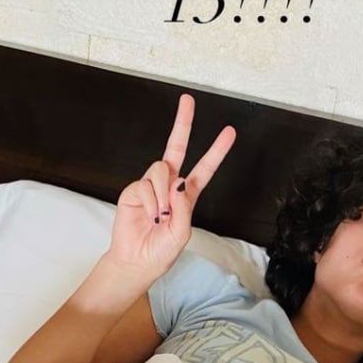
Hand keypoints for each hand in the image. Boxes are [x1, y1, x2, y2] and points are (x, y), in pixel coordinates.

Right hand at [107, 94, 235, 280]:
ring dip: (162, 195)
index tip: (229, 132)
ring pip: (160, 170)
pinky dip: (149, 203)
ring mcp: (150, 186)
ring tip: (159, 216)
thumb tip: (179, 181)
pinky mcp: (133, 190)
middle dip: (183, 123)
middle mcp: (169, 185)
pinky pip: (144, 186)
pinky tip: (148, 216)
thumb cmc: (160, 251)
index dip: (216, 151)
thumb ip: (184, 208)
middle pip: (176, 147)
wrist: (136, 263)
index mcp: (187, 195)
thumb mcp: (181, 233)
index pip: (204, 168)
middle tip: (188, 100)